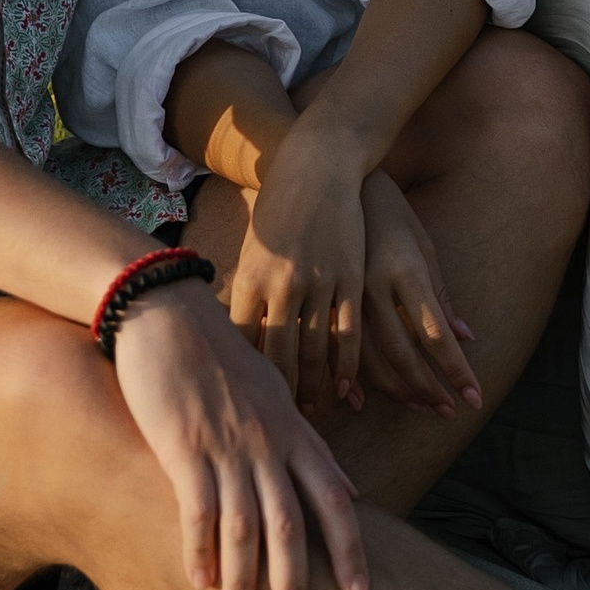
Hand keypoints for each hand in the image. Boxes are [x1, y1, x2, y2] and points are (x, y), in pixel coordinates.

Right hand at [109, 284, 367, 589]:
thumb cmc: (219, 353)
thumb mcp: (275, 392)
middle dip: (298, 583)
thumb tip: (347, 486)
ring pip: (246, 525)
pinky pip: (197, 508)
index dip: (348, 547)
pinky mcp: (184, 446)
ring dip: (246, 581)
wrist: (169, 313)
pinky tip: (200, 584)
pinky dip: (200, 549)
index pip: (333, 497)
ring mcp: (227, 445)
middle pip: (293, 524)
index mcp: (293, 431)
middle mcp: (268, 443)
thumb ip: (308, 443)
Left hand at [230, 127, 369, 414]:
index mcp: (249, 279)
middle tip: (281, 426)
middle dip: (280, 395)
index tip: (246, 408)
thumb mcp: (253, 251)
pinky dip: (347, 364)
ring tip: (313, 413)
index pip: (242, 344)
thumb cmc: (278, 208)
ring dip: (314, 386)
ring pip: (314, 349)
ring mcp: (318, 282)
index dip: (246, 379)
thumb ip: (247, 296)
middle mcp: (280, 285)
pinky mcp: (350, 277)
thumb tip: (238, 341)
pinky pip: (348, 331)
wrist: (316, 163)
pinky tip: (346, 387)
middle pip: (277, 356)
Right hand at [358, 173, 481, 418]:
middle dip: (427, 388)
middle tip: (448, 412)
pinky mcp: (322, 298)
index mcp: (406, 270)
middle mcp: (375, 286)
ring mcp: (345, 294)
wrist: (336, 181)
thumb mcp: (422, 246)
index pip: (435, 333)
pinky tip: (361, 398)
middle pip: (403, 353)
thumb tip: (465, 337)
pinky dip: (351, 377)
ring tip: (418, 407)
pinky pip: (336, 349)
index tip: (474, 397)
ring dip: (395, 389)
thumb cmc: (390, 213)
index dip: (455, 370)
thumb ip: (440, 294)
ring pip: (369, 358)